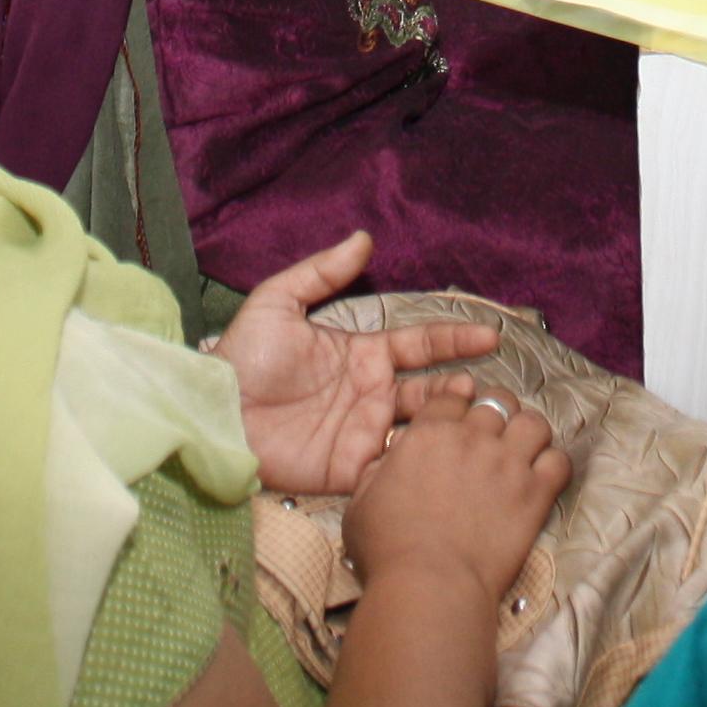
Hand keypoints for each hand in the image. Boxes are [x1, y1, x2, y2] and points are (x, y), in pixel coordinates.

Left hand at [215, 232, 504, 496]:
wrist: (216, 412)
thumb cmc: (244, 357)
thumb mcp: (277, 302)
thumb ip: (321, 272)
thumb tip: (363, 237)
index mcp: (362, 355)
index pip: (421, 345)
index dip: (455, 339)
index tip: (489, 333)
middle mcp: (372, 394)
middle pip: (432, 390)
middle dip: (463, 388)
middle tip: (486, 387)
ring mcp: (365, 433)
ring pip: (422, 430)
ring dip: (450, 424)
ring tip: (471, 415)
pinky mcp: (351, 469)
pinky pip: (394, 468)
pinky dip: (419, 462)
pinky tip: (440, 456)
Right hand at [345, 389, 566, 608]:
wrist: (429, 584)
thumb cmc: (387, 549)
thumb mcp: (361, 503)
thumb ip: (377, 472)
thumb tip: (388, 462)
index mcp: (428, 433)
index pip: (450, 397)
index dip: (456, 407)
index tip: (458, 422)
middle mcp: (472, 438)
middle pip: (497, 401)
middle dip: (497, 413)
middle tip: (493, 436)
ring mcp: (507, 463)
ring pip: (534, 423)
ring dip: (529, 433)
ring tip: (524, 451)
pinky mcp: (534, 494)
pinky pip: (559, 462)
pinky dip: (554, 466)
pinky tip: (543, 479)